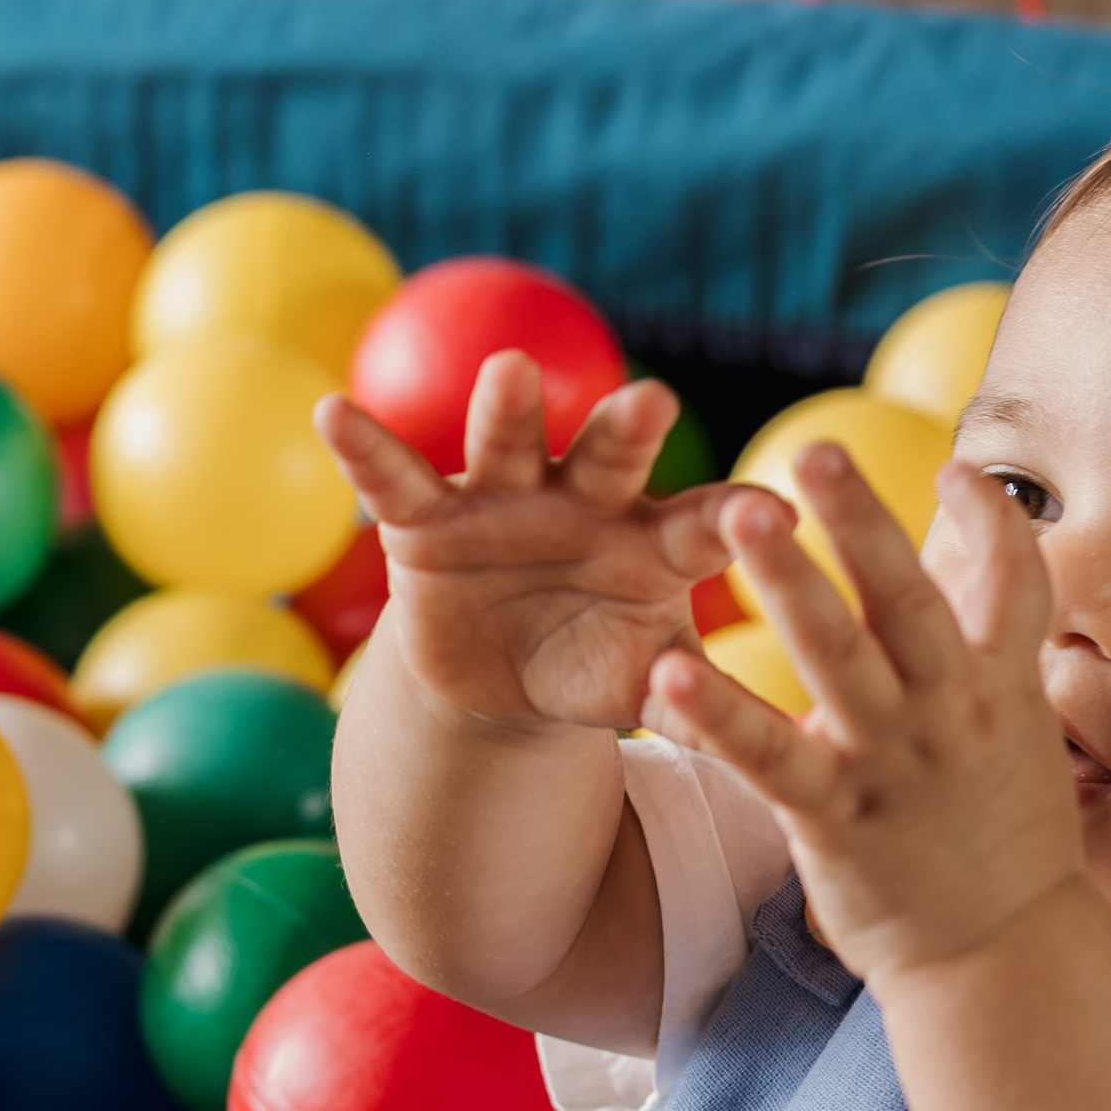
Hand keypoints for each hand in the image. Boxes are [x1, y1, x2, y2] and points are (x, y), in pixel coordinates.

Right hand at [318, 352, 780, 736]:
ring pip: (510, 444)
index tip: (778, 511)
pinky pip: (393, 478)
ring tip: (509, 370)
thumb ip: (689, 702)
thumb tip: (758, 740)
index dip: (735, 518)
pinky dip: (363, 446)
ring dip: (509, 409)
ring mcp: (504, 498)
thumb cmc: (592, 666)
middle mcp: (585, 501)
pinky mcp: (426, 519)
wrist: (499, 676)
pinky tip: (331, 410)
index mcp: (654, 542)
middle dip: (628, 431)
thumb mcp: (641, 686)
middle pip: (610, 458)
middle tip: (655, 402)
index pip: (703, 523)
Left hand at [641, 444, 1084, 986]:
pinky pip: (769, 756)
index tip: (958, 470)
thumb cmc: (1002, 837)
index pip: (1015, 586)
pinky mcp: (836, 818)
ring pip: (837, 660)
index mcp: (1001, 690)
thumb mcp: (1020, 736)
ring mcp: (893, 766)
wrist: (1000, 957)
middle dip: (864, 521)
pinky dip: (719, 714)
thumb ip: (992, 652)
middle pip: (907, 602)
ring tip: (742, 514)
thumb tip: (972, 569)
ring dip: (790, 584)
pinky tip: (668, 670)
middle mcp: (951, 715)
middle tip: (817, 447)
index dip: (992, 522)